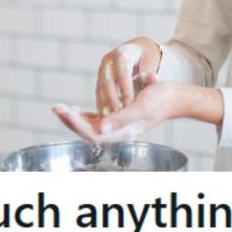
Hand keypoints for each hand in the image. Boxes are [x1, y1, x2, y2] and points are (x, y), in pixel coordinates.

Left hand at [53, 82, 174, 143]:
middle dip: (71, 121)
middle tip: (56, 108)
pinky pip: (98, 121)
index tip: (63, 111)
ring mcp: (120, 127)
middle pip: (89, 132)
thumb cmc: (160, 99)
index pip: (93, 133)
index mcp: (124, 132)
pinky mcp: (120, 119)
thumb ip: (121, 119)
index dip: (76, 124)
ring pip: (91, 127)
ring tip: (60, 109)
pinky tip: (76, 110)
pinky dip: (85, 117)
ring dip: (75, 119)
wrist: (175, 97)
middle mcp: (120, 133)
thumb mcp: (141, 107)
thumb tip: (100, 128)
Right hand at [95, 37, 162, 113]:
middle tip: (117, 114)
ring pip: (101, 87)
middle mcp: (109, 60)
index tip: (129, 103)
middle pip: (108, 80)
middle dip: (111, 98)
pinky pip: (98, 92)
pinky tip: (103, 116)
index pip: (122, 72)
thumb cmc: (147, 56)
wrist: (137, 50)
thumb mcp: (150, 59)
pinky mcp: (100, 77)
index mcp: (122, 53)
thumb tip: (148, 77)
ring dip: (103, 103)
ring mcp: (102, 69)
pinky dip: (101, 103)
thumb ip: (149, 69)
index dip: (125, 88)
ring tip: (108, 119)